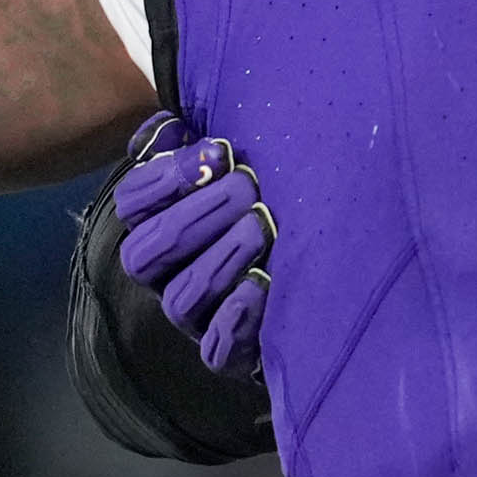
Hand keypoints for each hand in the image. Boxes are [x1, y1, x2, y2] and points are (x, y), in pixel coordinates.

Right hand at [115, 112, 271, 377]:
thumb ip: (201, 135)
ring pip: (180, 298)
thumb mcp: (243, 158)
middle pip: (146, 253)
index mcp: (164, 222)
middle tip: (249, 186)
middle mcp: (171, 272)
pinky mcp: (232, 352)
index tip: (220, 152)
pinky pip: (216, 349)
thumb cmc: (282, 193)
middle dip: (197, 215)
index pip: (133, 202)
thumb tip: (171, 125)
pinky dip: (236, 320)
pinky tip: (263, 285)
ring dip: (221, 258)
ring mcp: (198, 316)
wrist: (342, 258)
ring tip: (264, 226)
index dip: (166, 177)